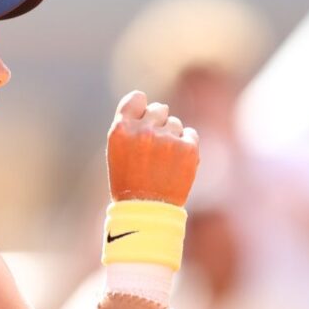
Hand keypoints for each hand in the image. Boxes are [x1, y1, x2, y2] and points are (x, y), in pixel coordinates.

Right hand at [107, 90, 198, 205]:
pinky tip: (176, 162)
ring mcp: (167, 139)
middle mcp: (144, 130)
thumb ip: (130, 125)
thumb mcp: (117, 149)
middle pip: (159, 109)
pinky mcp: (188, 149)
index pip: (137, 98)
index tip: (142, 117)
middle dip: (158, 123)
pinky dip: (186, 145)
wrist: (147, 210)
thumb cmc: (128, 180)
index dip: (141, 107)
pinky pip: (191, 134)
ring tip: (163, 159)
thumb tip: (150, 106)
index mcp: (121, 129)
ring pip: (175, 123)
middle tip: (154, 146)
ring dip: (172, 136)